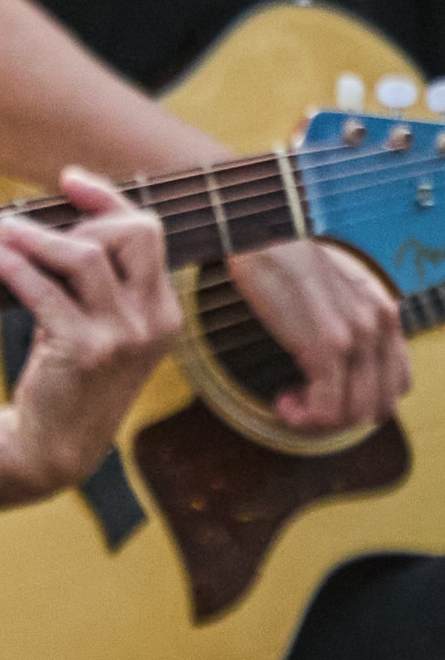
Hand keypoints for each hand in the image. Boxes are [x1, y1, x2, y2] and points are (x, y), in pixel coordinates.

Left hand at [0, 172, 181, 493]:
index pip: (148, 232)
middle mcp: (155, 320)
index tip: (67, 179)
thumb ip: (92, 280)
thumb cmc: (66, 373)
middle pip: (131, 234)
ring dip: (35, 236)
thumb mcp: (91, 323)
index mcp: (165, 309)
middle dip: (76, 219)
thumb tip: (60, 215)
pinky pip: (46, 292)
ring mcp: (125, 337)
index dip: (107, 199)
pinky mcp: (86, 352)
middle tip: (24, 228)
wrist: (53, 444)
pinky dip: (15, 267)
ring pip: (86, 256)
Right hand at [222, 231, 411, 437]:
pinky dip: (303, 417)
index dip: (362, 401)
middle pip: (380, 406)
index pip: (398, 384)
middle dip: (341, 419)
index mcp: (385, 315)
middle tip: (305, 406)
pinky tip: (282, 402)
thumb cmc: (284, 265)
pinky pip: (326, 409)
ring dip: (319, 422)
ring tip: (290, 404)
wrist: (261, 237)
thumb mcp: (330, 296)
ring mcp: (357, 337)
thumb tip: (330, 366)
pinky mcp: (327, 346)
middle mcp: (381, 326)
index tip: (325, 393)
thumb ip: (344, 325)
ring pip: (354, 414)